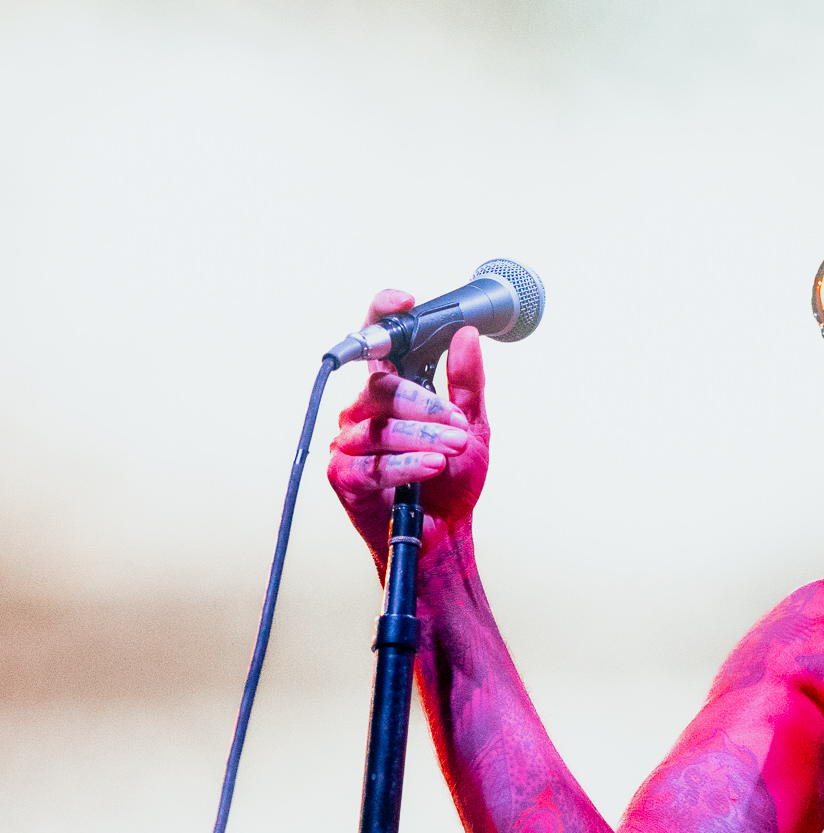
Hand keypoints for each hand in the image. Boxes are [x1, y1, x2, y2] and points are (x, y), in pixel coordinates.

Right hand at [327, 288, 488, 562]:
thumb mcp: (472, 426)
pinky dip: (406, 465)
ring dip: (423, 438)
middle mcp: (361, 411)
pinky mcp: (342, 478)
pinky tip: (433, 467)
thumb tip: (466, 335)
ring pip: (379, 428)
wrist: (444, 533)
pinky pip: (371, 465)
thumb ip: (467, 383)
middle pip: (382, 389)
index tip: (405, 300)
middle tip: (459, 424)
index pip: (378, 344)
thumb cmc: (452, 478)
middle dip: (425, 405)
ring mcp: (347, 443)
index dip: (384, 316)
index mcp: (389, 392)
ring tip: (455, 450)